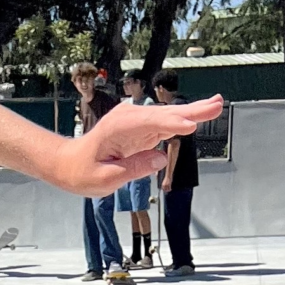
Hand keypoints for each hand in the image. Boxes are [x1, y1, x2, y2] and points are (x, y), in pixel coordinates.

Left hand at [55, 96, 221, 197]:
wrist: (68, 163)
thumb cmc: (81, 171)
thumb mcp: (104, 179)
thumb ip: (133, 169)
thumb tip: (160, 158)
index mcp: (118, 128)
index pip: (149, 124)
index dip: (170, 124)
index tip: (189, 125)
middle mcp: (129, 120)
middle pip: (165, 114)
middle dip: (191, 110)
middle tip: (216, 104)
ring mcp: (136, 123)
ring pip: (169, 116)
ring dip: (193, 112)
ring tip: (216, 106)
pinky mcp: (141, 130)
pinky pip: (165, 124)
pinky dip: (183, 121)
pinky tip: (199, 117)